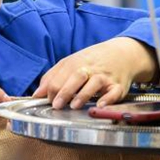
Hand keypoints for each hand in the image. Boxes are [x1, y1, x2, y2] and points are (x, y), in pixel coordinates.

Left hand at [33, 38, 156, 109]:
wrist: (122, 54)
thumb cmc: (92, 62)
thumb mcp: (70, 64)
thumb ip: (52, 78)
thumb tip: (36, 95)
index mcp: (76, 64)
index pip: (60, 76)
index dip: (51, 89)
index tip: (46, 100)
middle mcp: (90, 69)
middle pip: (76, 77)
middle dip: (65, 91)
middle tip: (56, 105)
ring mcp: (105, 77)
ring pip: (94, 83)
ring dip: (83, 94)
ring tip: (74, 106)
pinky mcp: (118, 86)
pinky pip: (114, 92)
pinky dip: (107, 99)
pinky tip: (100, 105)